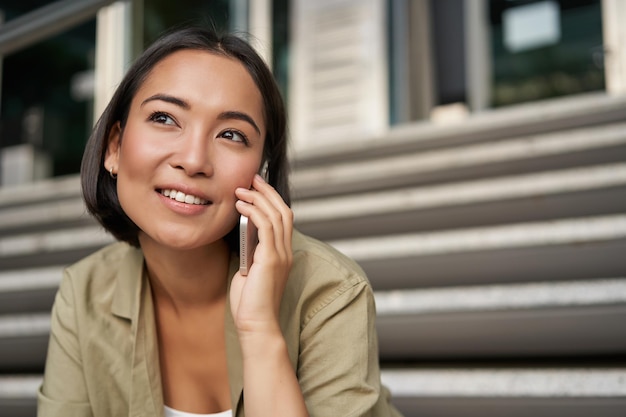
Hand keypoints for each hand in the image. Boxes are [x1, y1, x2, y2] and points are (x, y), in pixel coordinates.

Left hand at [231, 174, 293, 335]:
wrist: (256, 324)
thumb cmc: (250, 302)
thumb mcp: (249, 271)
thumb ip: (250, 252)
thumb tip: (242, 234)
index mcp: (283, 254)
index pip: (283, 218)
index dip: (272, 199)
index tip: (257, 187)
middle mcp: (286, 252)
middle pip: (283, 211)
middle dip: (267, 191)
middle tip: (252, 178)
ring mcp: (280, 255)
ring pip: (276, 215)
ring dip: (258, 198)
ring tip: (241, 189)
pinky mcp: (270, 259)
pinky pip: (266, 227)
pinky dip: (254, 211)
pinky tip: (241, 205)